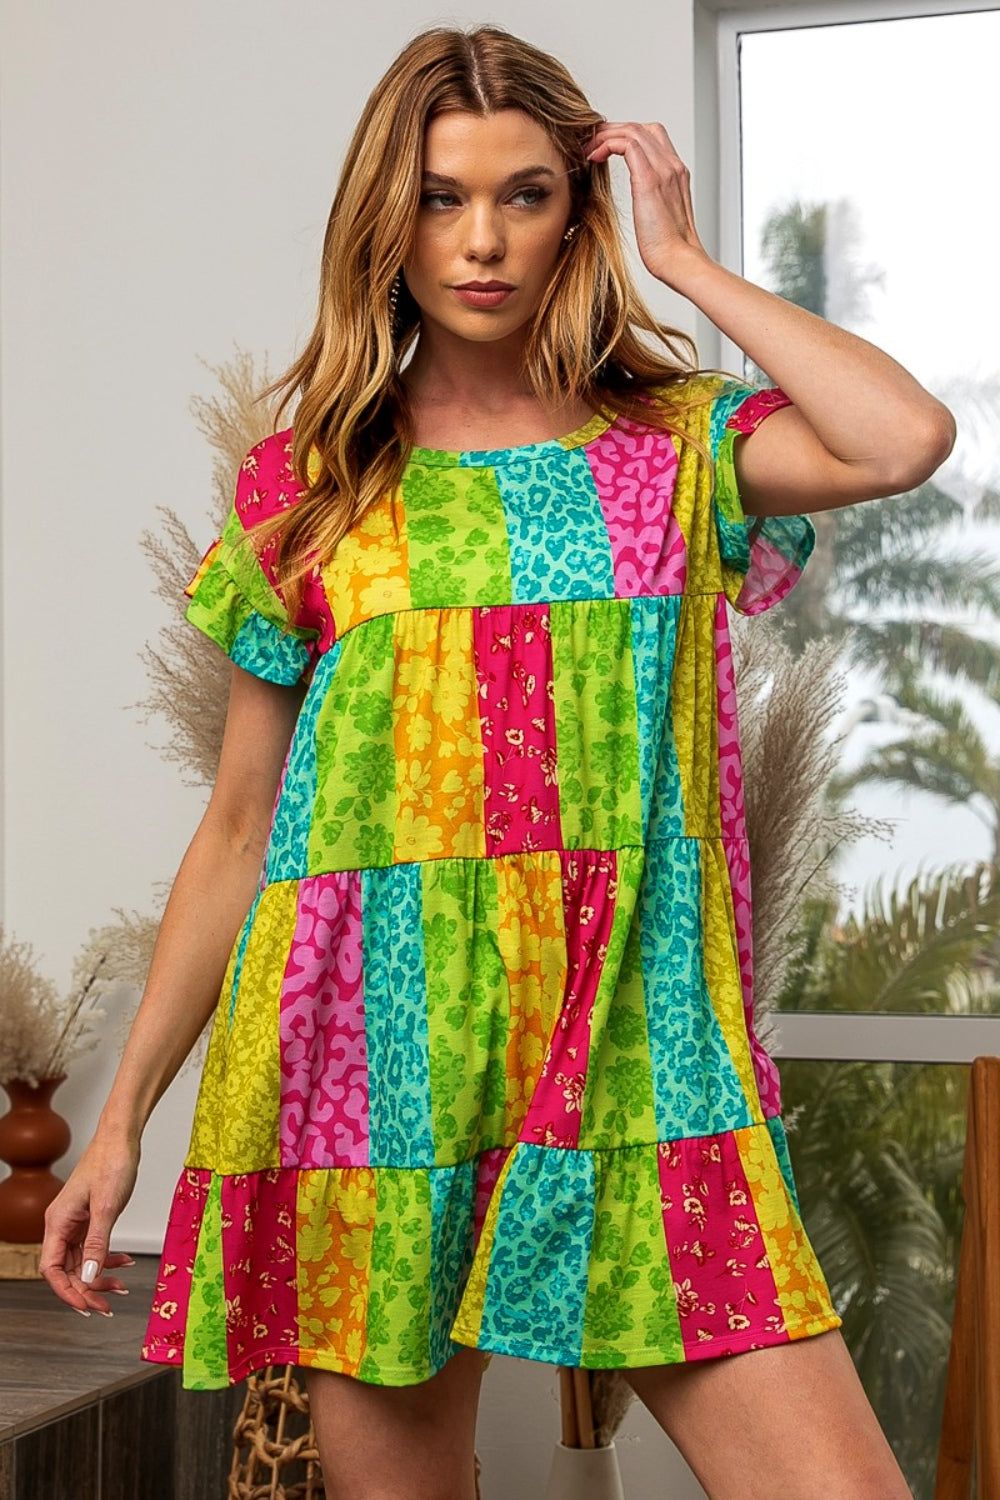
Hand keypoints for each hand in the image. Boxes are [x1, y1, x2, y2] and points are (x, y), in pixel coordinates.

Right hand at [39, 1132, 140, 1316]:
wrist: (121, 1137)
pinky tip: (125, 1263)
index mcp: (57, 1222)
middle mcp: (61, 1224)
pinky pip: (93, 1247)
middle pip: (66, 1269)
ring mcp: (75, 1221)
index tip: (87, 1306)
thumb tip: (89, 1275)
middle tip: (108, 1304)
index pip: (51, 1269)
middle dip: (87, 1288)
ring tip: (121, 1286)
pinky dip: (107, 1258)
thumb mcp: (107, 1206)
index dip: (67, 1291)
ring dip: (99, 1275)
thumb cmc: (111, 1162)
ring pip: (81, 1260)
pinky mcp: (89, 1217)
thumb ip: (98, 1242)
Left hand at [585, 121, 711, 287]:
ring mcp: (663, 169)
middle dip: (611, 130)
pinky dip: (607, 144)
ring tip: (588, 149)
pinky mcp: (650, 179)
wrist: (678, 260)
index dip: (624, 135)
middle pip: (640, 127)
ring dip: (605, 135)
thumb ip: (650, 200)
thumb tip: (639, 204)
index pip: (651, 136)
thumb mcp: (658, 217)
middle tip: (590, 142)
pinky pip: (627, 144)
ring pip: (632, 130)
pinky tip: (594, 157)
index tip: (604, 148)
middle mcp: (672, 165)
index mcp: (675, 173)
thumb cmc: (667, 249)